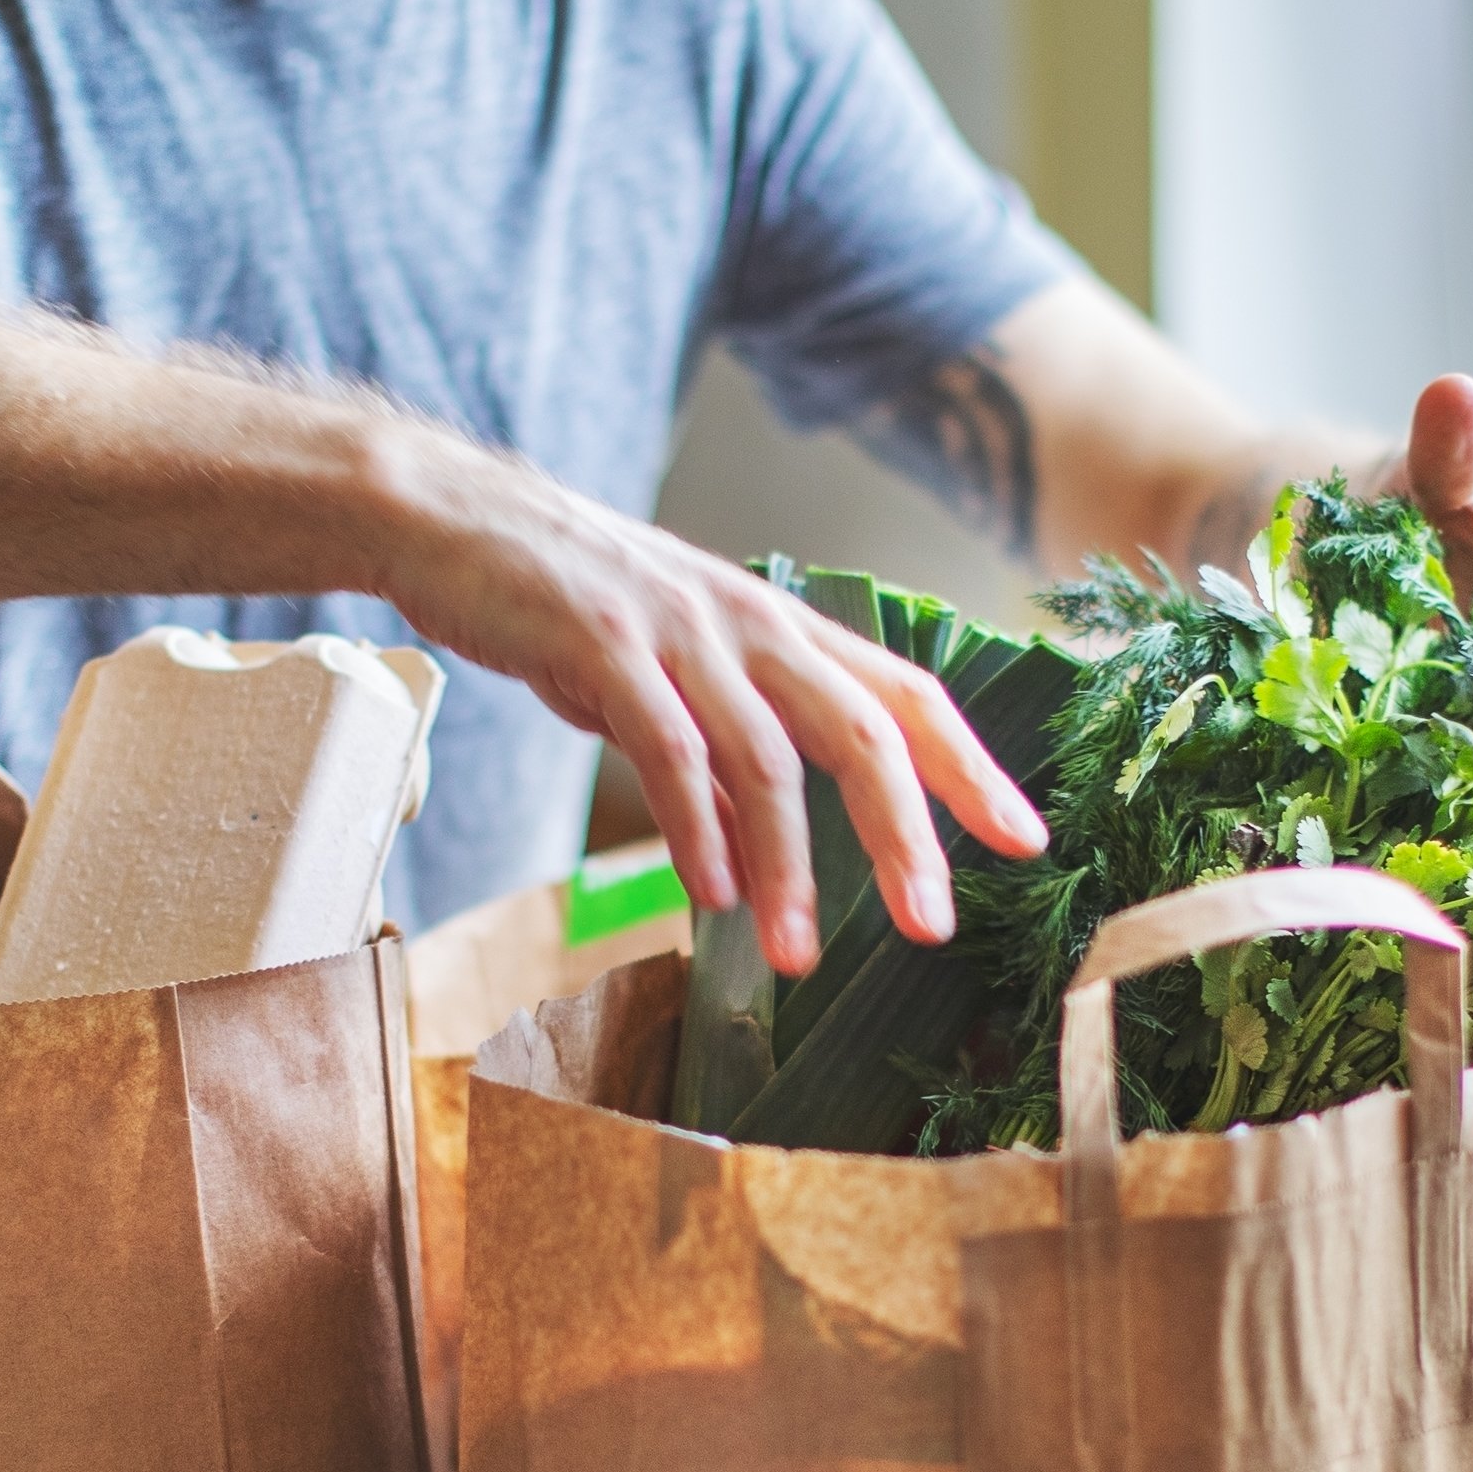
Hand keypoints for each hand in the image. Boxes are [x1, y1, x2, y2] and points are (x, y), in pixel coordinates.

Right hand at [360, 436, 1045, 973]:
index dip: (970, 768)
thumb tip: (753, 843)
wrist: (448, 516)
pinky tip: (712, 894)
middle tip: (931, 926)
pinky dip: (697, 829)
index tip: (1025, 840)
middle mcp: (748, 621)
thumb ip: (721, 745)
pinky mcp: (602, 643)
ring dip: (788, 867)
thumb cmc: (561, 598)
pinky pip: (669, 749)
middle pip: (863, 731)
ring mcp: (678, 629)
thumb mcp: (668, 667)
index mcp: (778, 625)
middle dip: (907, 835)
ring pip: (767, 758)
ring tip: (796, 955)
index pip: (905, 695)